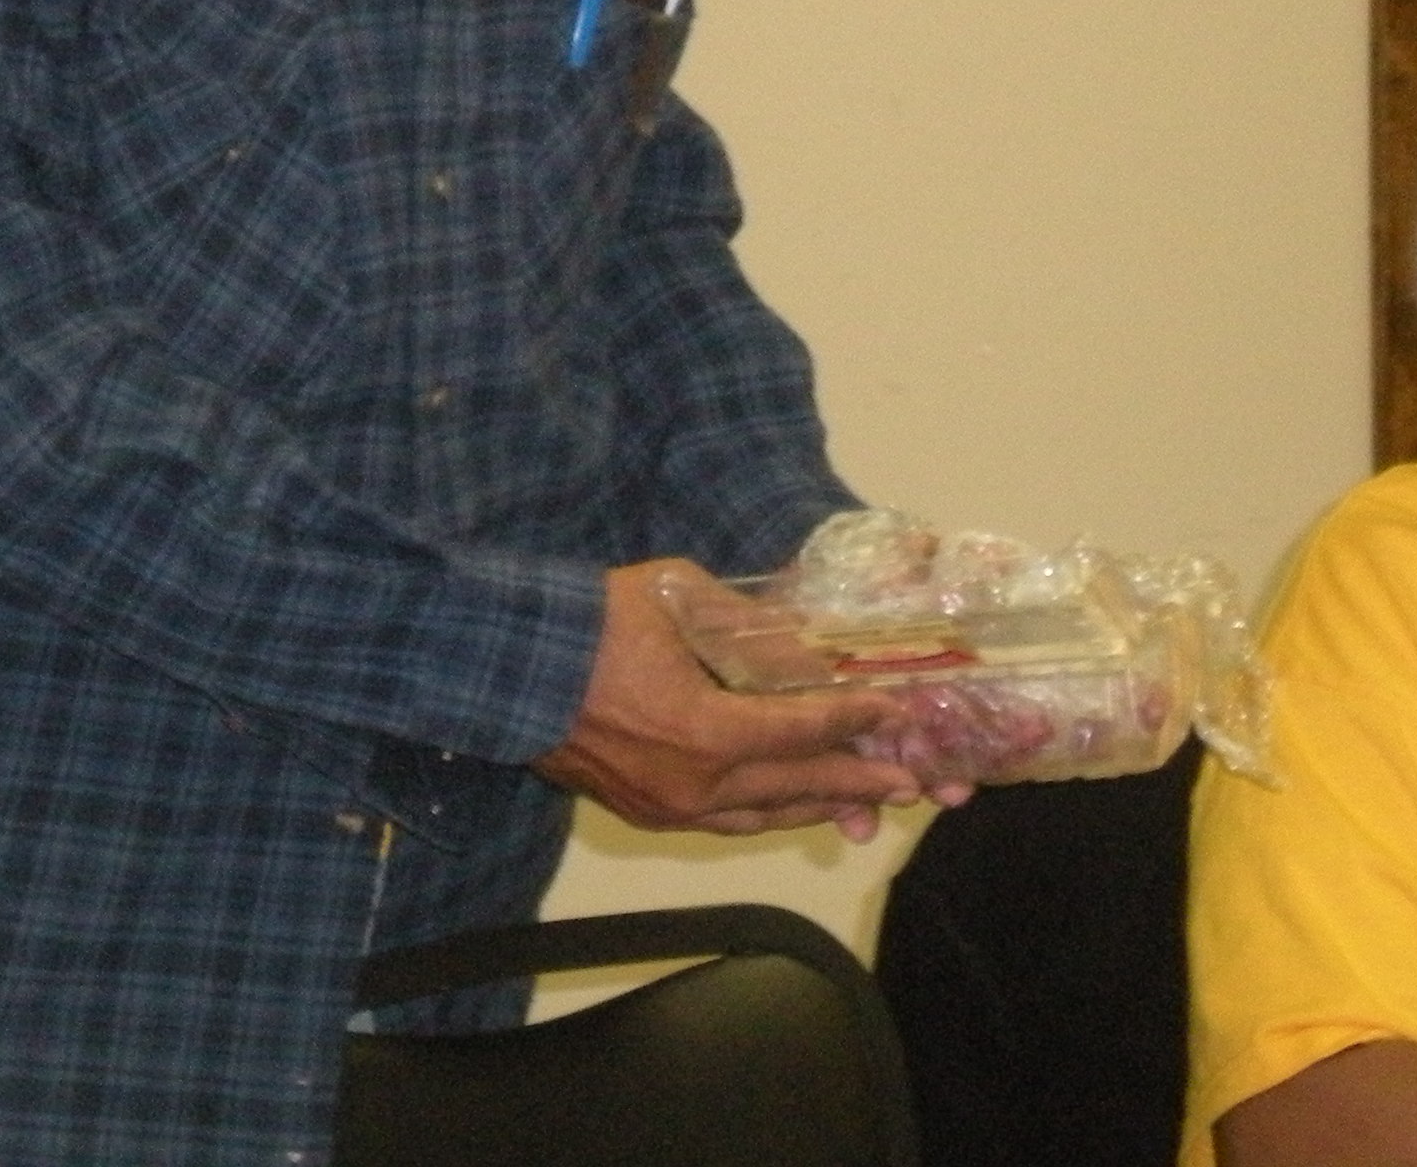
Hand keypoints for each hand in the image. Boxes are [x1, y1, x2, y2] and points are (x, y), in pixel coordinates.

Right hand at [536, 561, 946, 839]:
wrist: (502, 664)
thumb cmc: (589, 620)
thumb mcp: (678, 597)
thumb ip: (748, 625)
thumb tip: (801, 645)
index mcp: (704, 732)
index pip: (803, 731)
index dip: (857, 721)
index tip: (897, 713)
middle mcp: (693, 785)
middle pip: (796, 788)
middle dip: (860, 783)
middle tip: (914, 783)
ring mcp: (667, 808)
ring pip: (762, 815)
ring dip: (816, 806)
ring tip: (863, 801)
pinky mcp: (643, 814)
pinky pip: (723, 820)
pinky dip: (764, 809)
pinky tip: (785, 801)